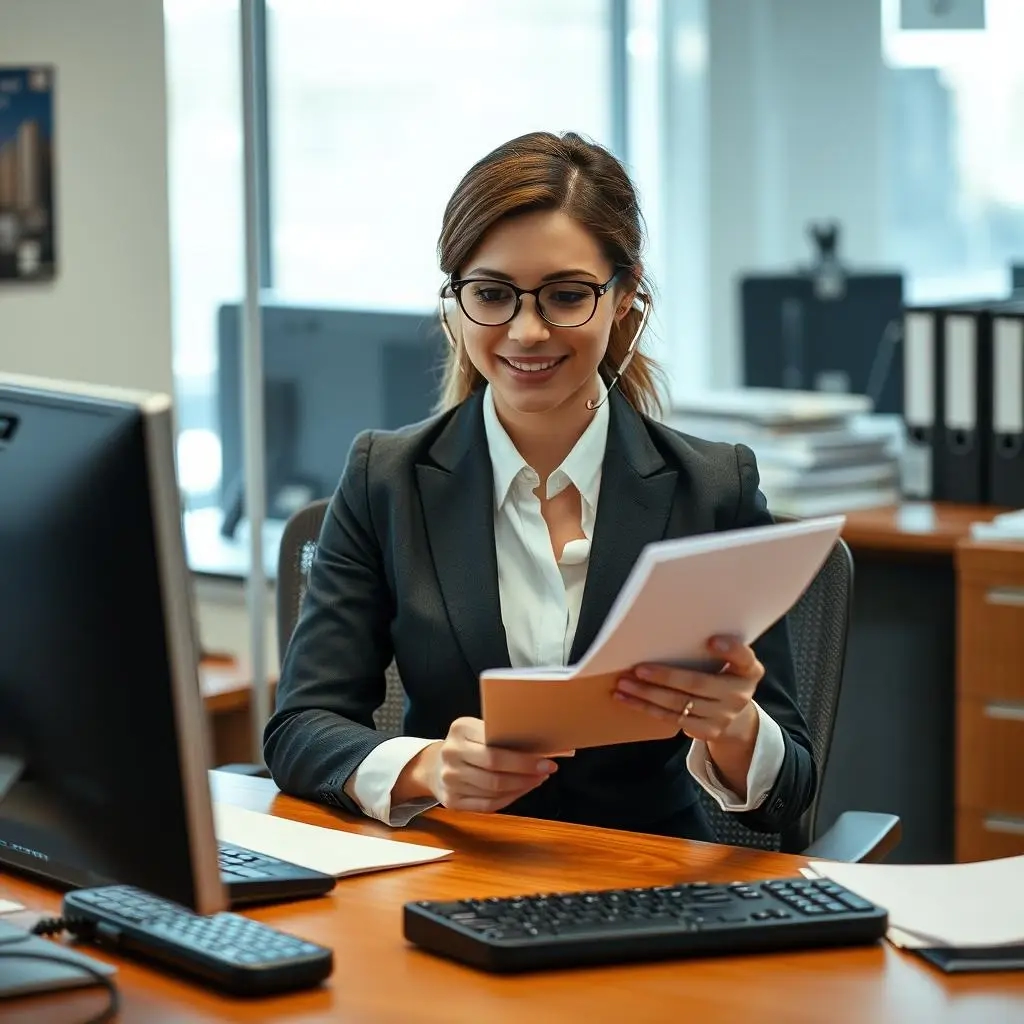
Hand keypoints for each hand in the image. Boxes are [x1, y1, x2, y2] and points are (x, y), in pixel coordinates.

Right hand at [410, 717, 569, 813]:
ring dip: (521, 786)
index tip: (546, 760)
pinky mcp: (452, 801)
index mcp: (460, 730)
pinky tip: (521, 789)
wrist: (434, 766)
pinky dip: (510, 798)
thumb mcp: (477, 730)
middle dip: (526, 773)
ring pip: (494, 790)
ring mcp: (450, 781)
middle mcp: (451, 755)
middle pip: (495, 772)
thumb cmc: (467, 745)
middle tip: (546, 770)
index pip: (496, 750)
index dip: (523, 759)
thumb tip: (540, 748)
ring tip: (536, 779)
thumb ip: (501, 736)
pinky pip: (488, 805)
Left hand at [613, 635, 763, 743]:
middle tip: (638, 668)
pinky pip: (672, 718)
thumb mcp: (728, 660)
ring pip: (680, 704)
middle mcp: (740, 694)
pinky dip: (646, 708)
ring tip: (624, 684)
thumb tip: (669, 624)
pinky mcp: (708, 731)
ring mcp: (724, 716)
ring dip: (647, 694)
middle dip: (665, 676)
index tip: (711, 640)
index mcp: (748, 670)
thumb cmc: (722, 674)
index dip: (730, 649)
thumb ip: (712, 647)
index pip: (744, 658)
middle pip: (698, 684)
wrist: (733, 714)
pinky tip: (627, 699)